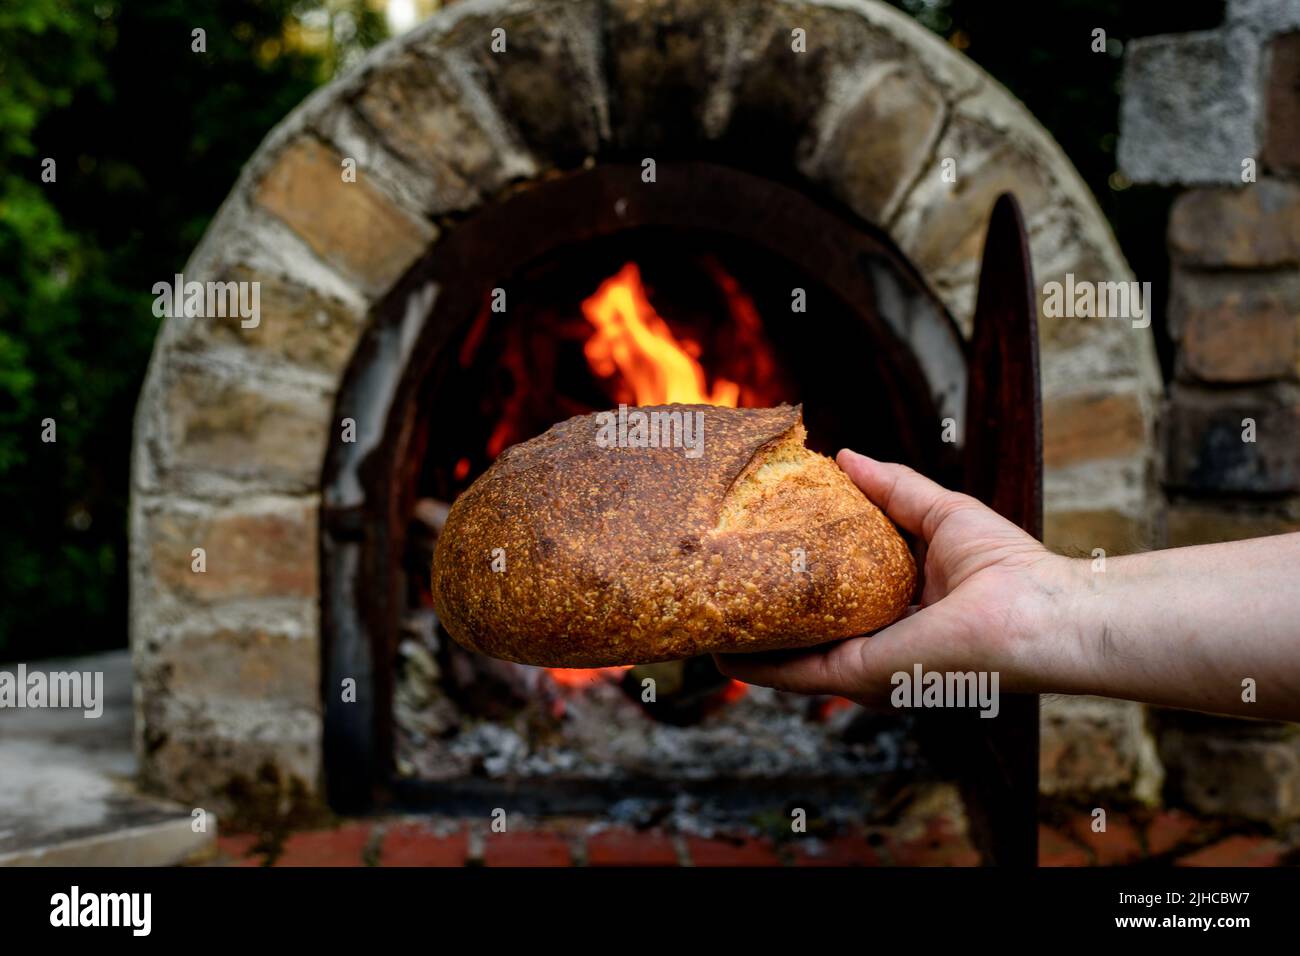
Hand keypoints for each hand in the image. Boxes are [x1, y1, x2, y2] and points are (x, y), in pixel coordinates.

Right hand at [714, 450, 1066, 707]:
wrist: (1038, 612)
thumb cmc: (1008, 569)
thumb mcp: (937, 513)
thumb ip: (890, 489)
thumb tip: (843, 456)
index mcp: (897, 616)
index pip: (834, 604)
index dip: (795, 584)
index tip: (757, 562)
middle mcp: (878, 648)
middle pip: (805, 635)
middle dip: (762, 618)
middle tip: (718, 591)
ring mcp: (868, 668)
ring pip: (792, 658)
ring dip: (750, 643)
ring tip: (708, 622)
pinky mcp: (862, 675)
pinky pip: (798, 673)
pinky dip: (758, 665)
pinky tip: (723, 654)